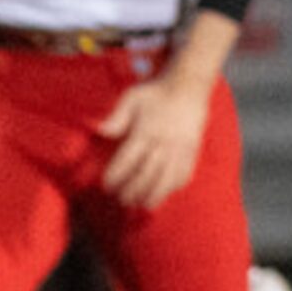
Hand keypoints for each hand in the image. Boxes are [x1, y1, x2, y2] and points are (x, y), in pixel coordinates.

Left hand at [96, 70, 212, 209]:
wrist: (188, 86)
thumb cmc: (154, 94)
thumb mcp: (131, 98)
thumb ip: (115, 117)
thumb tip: (98, 130)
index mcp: (145, 130)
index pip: (128, 159)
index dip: (116, 175)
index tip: (106, 185)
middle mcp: (164, 142)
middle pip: (147, 174)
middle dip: (132, 190)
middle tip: (120, 199)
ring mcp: (180, 148)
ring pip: (167, 179)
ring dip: (153, 195)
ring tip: (141, 205)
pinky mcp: (192, 151)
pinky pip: (185, 175)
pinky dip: (173, 187)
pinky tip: (163, 194)